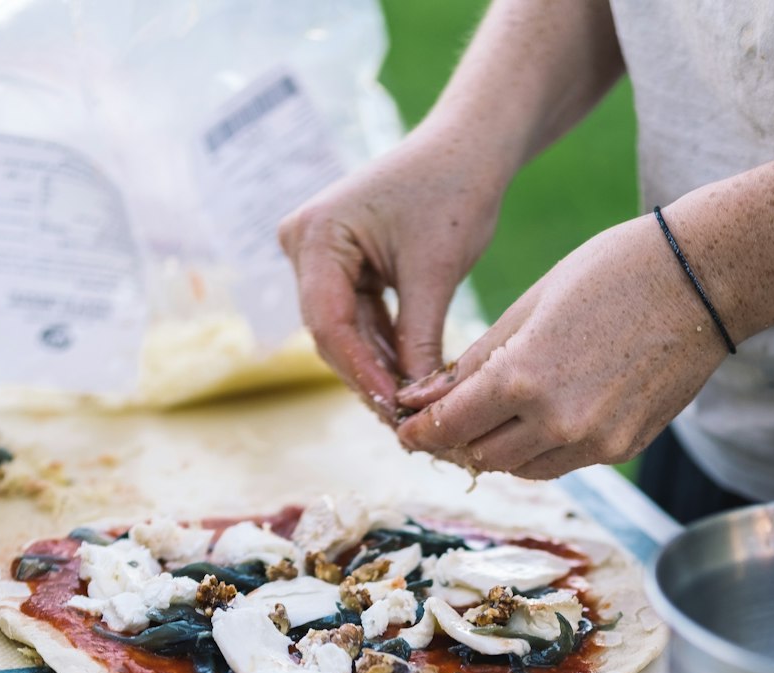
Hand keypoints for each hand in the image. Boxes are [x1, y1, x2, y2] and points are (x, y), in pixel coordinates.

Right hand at [279, 129, 504, 417]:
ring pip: (344, 333)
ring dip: (376, 370)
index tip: (395, 411)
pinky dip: (383, 349)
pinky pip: (358, 320)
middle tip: (404, 425)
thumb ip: (417, 342)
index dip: (361, 373)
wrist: (469, 146)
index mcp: (316, 233)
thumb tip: (416, 407)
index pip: (328, 322)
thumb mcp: (436, 273)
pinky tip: (408, 383)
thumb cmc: (455, 190)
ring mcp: (318, 255)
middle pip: (331, 332)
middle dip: (368, 378)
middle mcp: (303, 243)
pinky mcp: (339, 266)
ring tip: (410, 412)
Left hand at [394, 213, 730, 478]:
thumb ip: (474, 362)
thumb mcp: (529, 305)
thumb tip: (422, 399)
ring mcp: (595, 442)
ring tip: (492, 419)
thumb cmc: (613, 272)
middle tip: (445, 423)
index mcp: (523, 378)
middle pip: (482, 456)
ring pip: (522, 468)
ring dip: (500, 449)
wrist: (705, 279)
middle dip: (457, 442)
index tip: (406, 429)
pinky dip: (542, 448)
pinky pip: (563, 463)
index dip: (420, 431)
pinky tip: (542, 416)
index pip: (449, 426)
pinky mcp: (623, 449)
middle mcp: (557, 421)